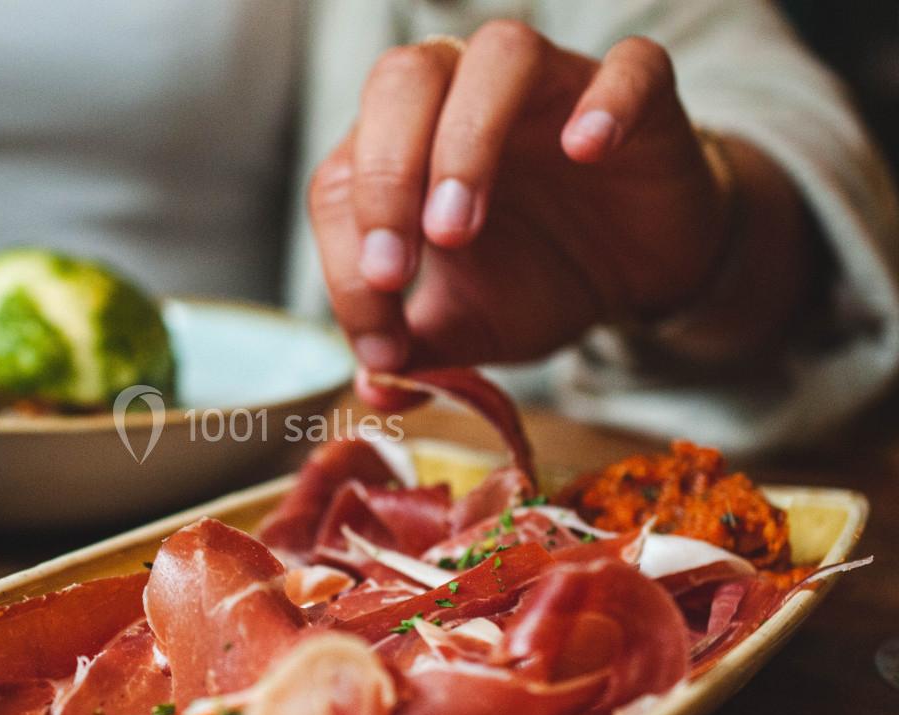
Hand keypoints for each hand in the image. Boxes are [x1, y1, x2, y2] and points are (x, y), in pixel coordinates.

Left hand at [308, 22, 734, 407]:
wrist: (640, 272)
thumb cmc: (538, 279)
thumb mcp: (469, 328)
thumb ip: (418, 351)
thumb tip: (373, 388)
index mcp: (404, 145)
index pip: (343, 178)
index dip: (345, 263)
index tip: (381, 342)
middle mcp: (465, 95)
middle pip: (402, 82)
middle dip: (384, 179)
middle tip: (398, 268)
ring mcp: (552, 86)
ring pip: (499, 55)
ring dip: (466, 137)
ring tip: (457, 228)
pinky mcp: (641, 94)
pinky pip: (630, 66)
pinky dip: (607, 98)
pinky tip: (587, 149)